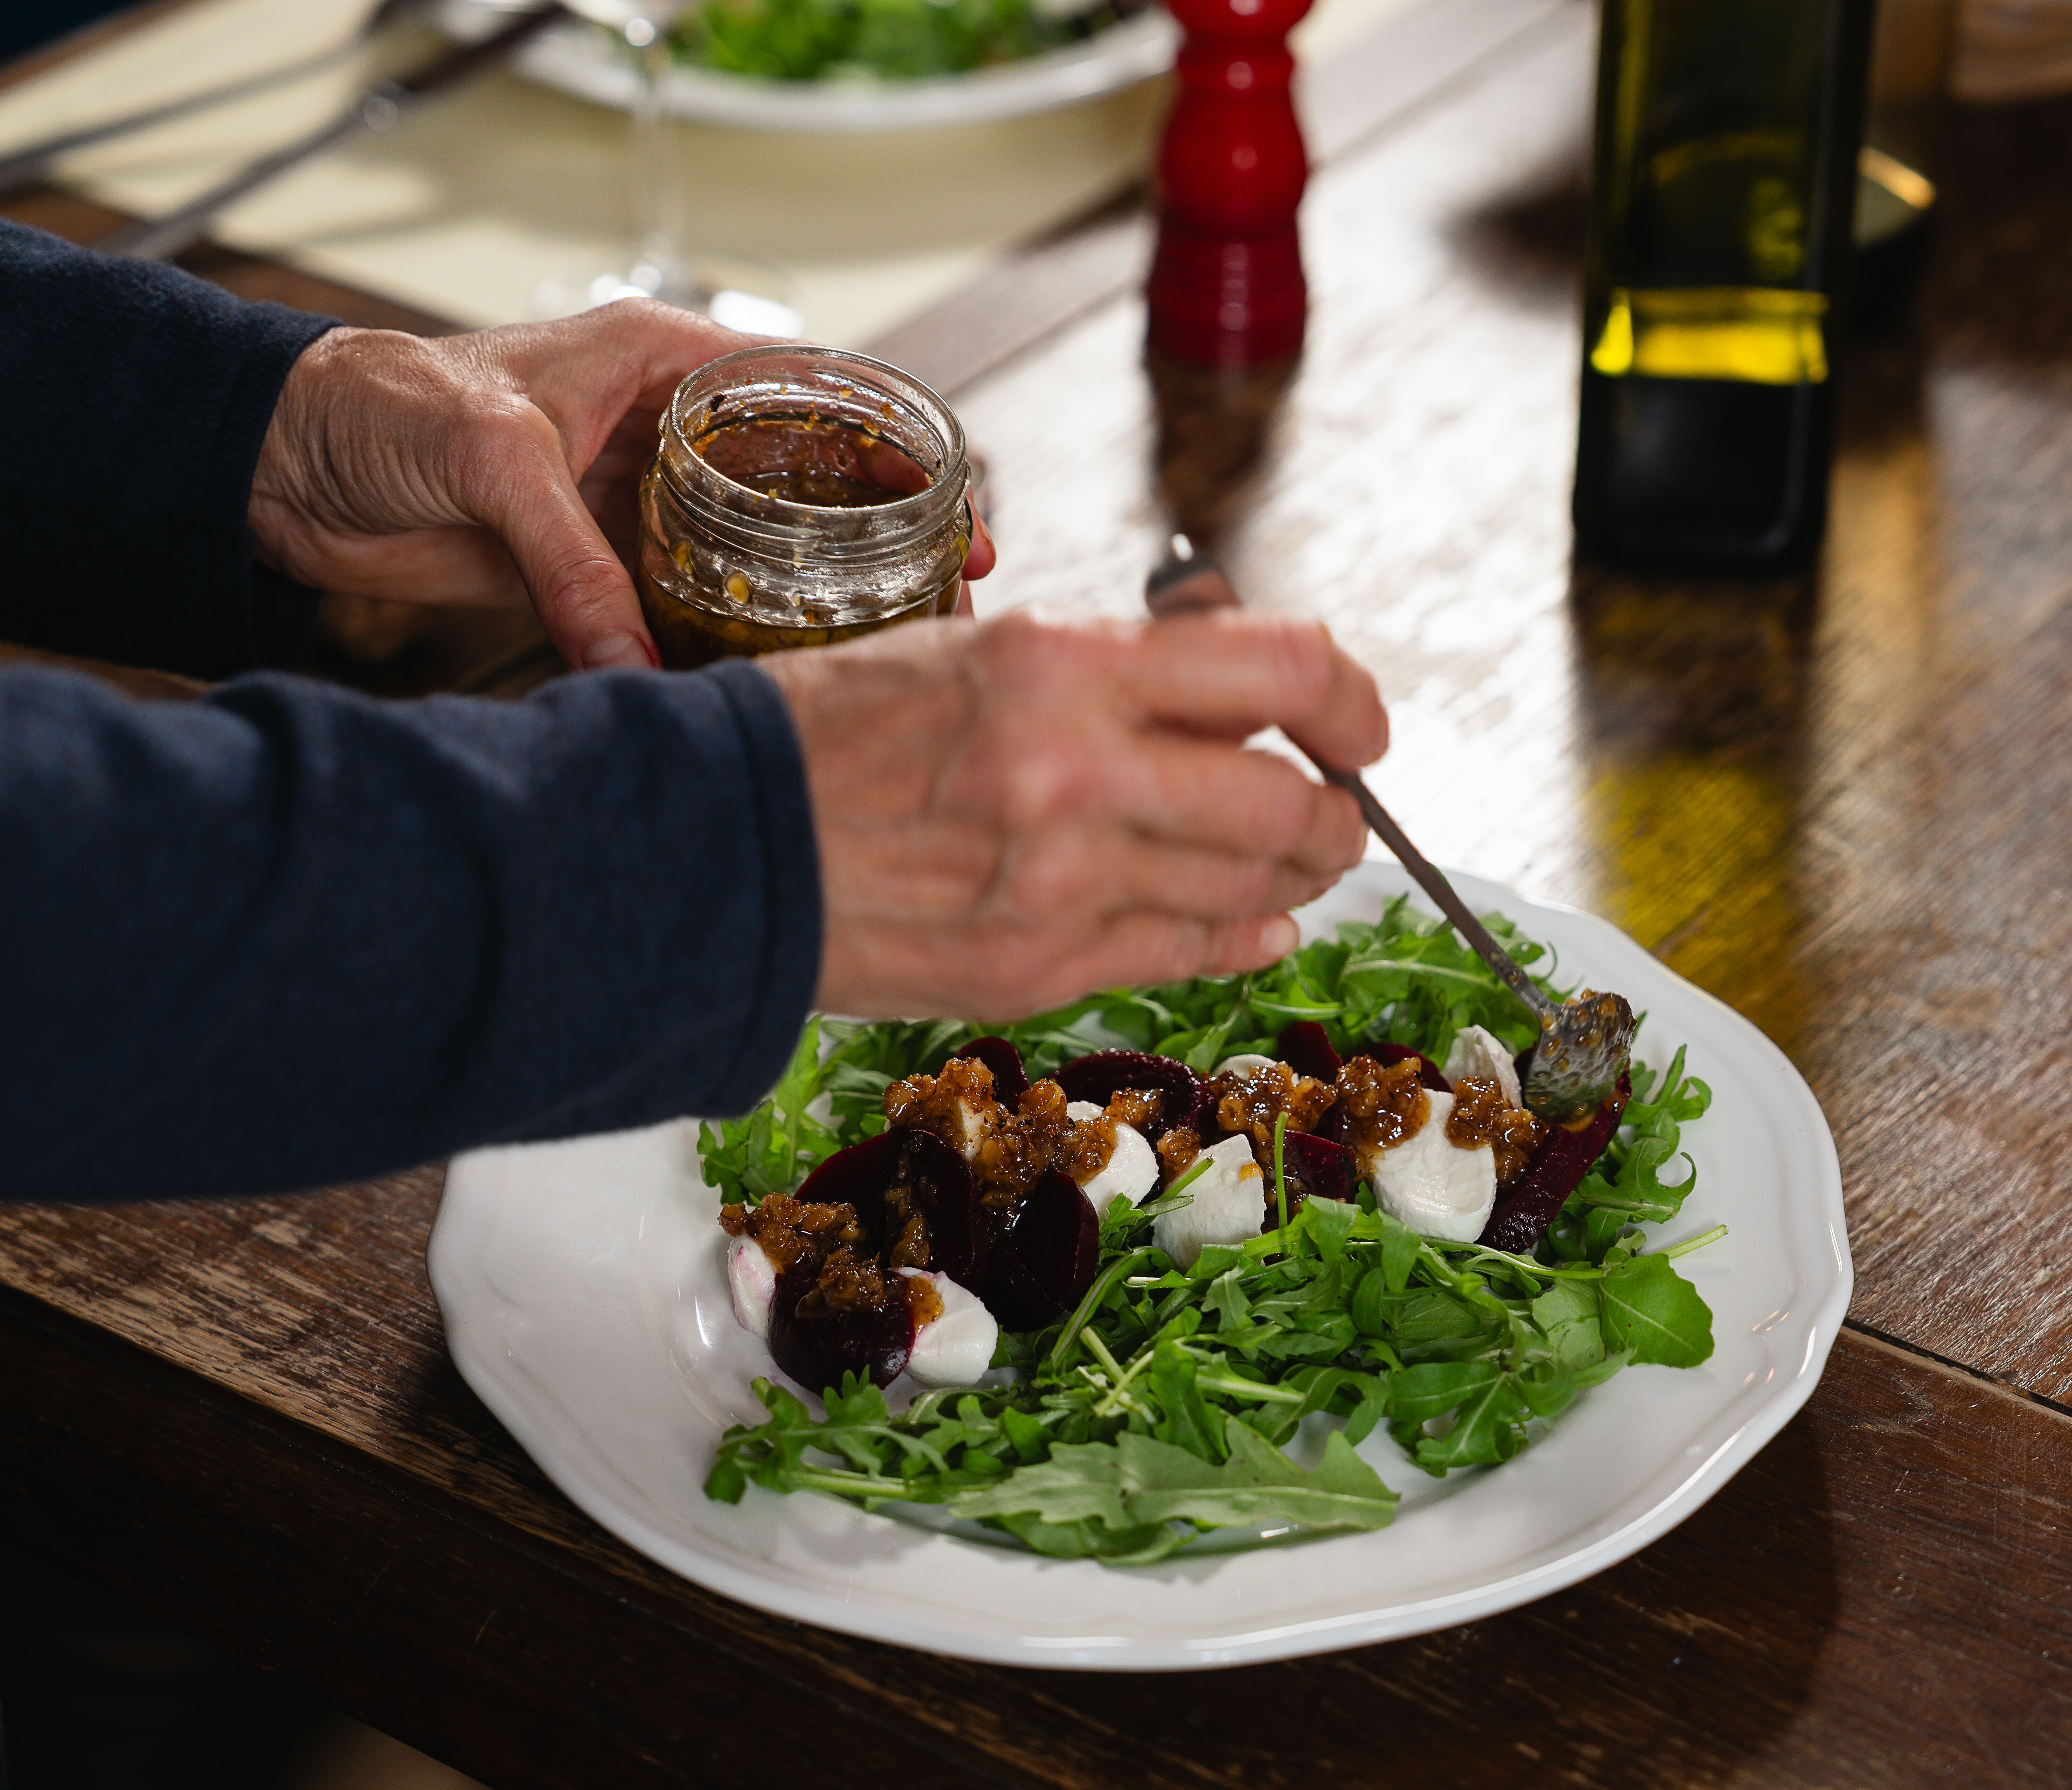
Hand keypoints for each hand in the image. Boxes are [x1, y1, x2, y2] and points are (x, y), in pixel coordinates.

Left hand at [249, 303, 995, 670]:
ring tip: (884, 662)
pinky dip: (724, 653)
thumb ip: (572, 560)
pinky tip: (773, 689)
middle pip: (805, 490)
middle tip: (943, 610)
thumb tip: (637, 663)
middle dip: (878, 548)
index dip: (891, 456)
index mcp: (664, 366)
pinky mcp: (598, 573)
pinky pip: (682, 617)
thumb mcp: (491, 460)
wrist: (285, 465)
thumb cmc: (378, 406)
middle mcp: (667, 436)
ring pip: (755, 560)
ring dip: (814, 611)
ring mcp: (637, 510)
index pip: (811, 397)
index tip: (952, 514)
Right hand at [759, 609, 1386, 1019]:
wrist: (712, 844)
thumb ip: (1110, 681)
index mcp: (1060, 665)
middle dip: (1334, 815)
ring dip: (1294, 879)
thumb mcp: (978, 654)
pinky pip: (1184, 955)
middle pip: (1287, 802)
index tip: (1359, 725)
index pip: (1282, 666)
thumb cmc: (828, 733)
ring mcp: (1060, 883)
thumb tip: (1228, 709)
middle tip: (1333, 811)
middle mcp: (1077, 771)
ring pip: (1249, 890)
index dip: (1350, 700)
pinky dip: (1237, 937)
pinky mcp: (1036, 968)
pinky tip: (1247, 924)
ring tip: (1292, 864)